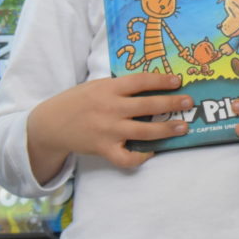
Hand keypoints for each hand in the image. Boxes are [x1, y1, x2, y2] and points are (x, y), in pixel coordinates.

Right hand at [27, 71, 192, 172]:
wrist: (49, 125)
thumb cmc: (76, 102)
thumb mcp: (95, 86)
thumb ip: (118, 87)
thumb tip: (149, 84)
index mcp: (108, 88)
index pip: (141, 80)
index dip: (162, 80)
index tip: (178, 80)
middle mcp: (110, 108)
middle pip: (148, 105)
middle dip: (173, 103)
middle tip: (189, 103)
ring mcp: (108, 130)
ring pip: (145, 131)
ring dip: (167, 129)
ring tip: (182, 127)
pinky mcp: (104, 149)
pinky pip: (127, 158)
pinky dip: (141, 157)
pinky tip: (150, 152)